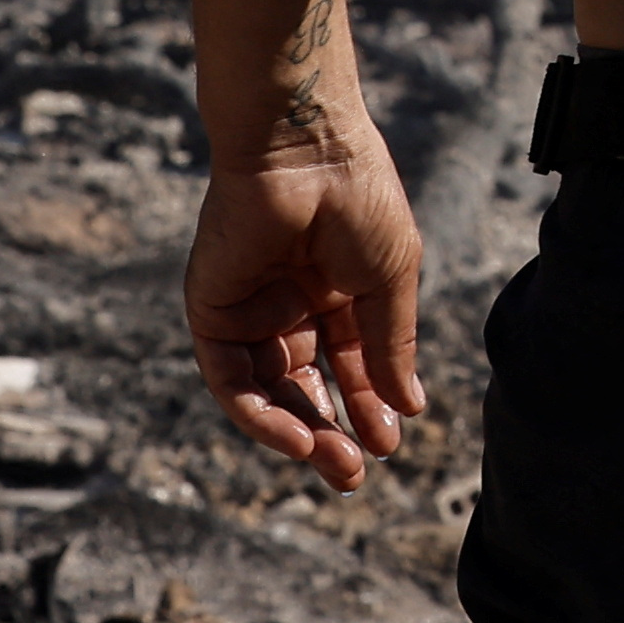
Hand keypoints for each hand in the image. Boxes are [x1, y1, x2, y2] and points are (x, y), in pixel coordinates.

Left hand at [189, 135, 425, 494]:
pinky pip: (231, 378)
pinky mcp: (212, 313)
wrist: (304, 150)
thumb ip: (391, 345)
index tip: (393, 441)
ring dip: (299, 430)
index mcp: (337, 291)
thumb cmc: (359, 200)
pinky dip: (259, 413)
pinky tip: (295, 434)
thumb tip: (411, 406)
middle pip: (307, 385)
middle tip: (357, 472)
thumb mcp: (391, 280)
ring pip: (268, 391)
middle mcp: (290, 307)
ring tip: (334, 460)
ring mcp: (249, 312)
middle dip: (332, 430)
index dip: (371, 403)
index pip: (351, 362)